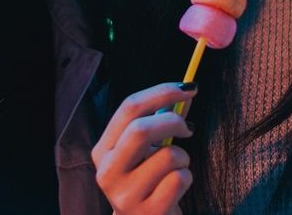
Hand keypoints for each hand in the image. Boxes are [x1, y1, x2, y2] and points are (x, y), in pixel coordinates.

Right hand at [91, 82, 196, 214]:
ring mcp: (125, 195)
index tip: (187, 88)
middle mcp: (107, 172)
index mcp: (103, 150)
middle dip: (173, 121)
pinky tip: (176, 188)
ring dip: (183, 157)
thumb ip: (155, 122)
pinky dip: (186, 178)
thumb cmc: (147, 181)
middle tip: (188, 127)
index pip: (128, 108)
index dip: (161, 92)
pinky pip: (179, 179)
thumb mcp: (142, 152)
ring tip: (176, 168)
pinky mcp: (147, 212)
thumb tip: (182, 91)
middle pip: (140, 129)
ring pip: (167, 155)